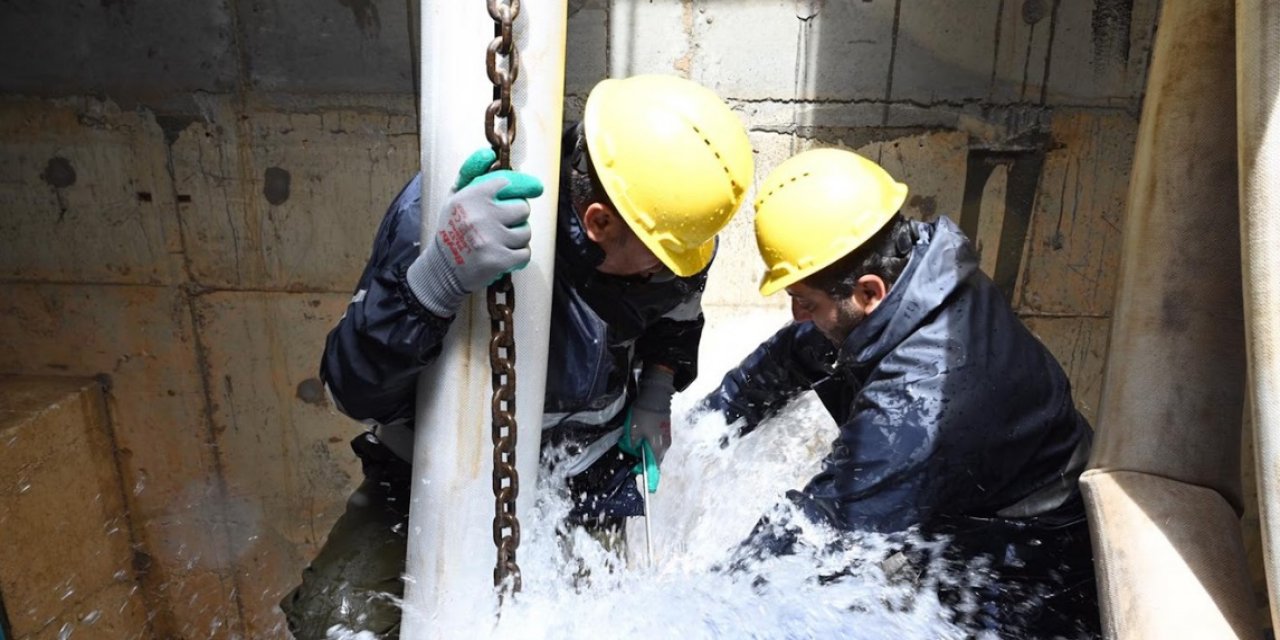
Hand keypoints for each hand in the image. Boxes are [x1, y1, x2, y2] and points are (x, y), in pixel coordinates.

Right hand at [406, 148, 542, 316]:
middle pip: (522, 208)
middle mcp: (481, 215)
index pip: (509, 182)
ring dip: (517, 238)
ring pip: (526, 232)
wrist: (442, 269)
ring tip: (500, 241)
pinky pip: (525, 253)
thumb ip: (470, 171)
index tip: (530, 191)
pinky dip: (518, 257)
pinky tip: (503, 255)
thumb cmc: (452, 229)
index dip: (521, 187)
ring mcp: (491, 239)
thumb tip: (488, 153)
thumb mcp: (454, 196)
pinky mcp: (499, 261)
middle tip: (502, 224)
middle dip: (516, 216)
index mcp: (471, 196)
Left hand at [629, 366, 675, 464]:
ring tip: (636, 444)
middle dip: (644, 459)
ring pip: (656, 450)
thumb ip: (632, 445)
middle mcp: (665, 446)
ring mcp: (666, 438)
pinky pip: (657, 442)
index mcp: (657, 448)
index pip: (653, 467)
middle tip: (633, 454)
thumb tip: (633, 450)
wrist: (656, 396)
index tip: (636, 469)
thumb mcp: (633, 431)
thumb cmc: (644, 415)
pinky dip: (649, 443)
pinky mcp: (665, 431)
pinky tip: (641, 437)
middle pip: (654, 459)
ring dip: (646, 450)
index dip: (644, 470)